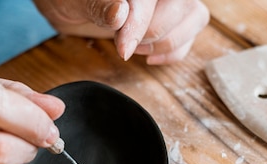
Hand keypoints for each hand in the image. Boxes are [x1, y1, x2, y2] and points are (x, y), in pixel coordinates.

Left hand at [34, 0, 208, 63]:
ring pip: (195, 17)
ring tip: (136, 47)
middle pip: (182, 7)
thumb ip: (99, 5)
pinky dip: (174, 51)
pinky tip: (148, 55)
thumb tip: (120, 13)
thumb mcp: (76, 2)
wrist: (71, 5)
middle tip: (124, 43)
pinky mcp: (176, 16)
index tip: (123, 49)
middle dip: (153, 33)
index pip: (150, 0)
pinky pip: (192, 33)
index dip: (140, 25)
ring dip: (167, 42)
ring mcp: (171, 0)